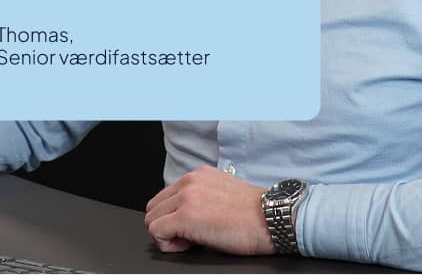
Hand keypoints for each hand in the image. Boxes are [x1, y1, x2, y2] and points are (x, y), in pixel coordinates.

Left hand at [144, 165, 273, 255]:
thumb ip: (200, 196)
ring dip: (167, 235)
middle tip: (188, 237)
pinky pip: (156, 232)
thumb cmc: (253, 213)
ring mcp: (186, 198)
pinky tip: (189, 245)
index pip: (165, 196)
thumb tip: (184, 214)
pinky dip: (168, 244)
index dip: (173, 216)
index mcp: (198, 175)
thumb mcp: (221, 192)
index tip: (189, 227)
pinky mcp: (185, 217)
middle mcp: (189, 182)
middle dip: (166, 226)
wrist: (269, 218)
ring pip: (152, 220)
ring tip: (190, 241)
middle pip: (154, 208)